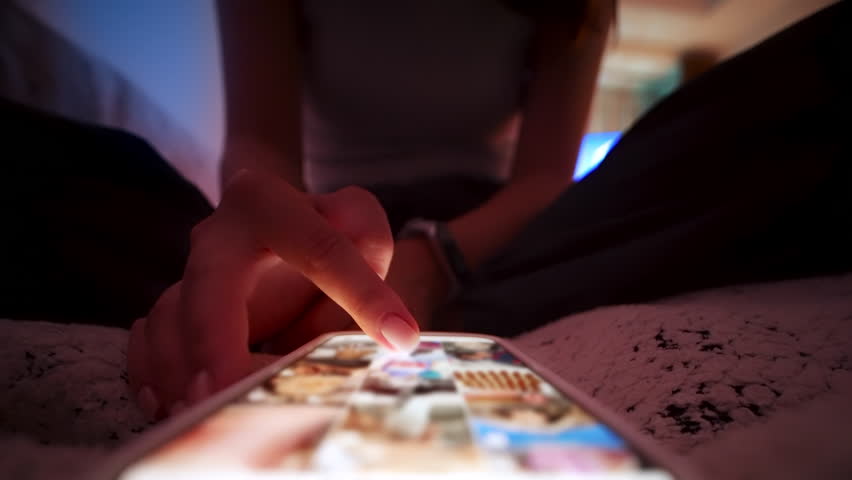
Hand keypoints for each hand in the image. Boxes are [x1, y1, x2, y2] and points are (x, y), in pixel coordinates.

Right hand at [127, 170, 419, 418]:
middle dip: (214, 344)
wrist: (272, 225)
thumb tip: (388, 327)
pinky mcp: (172, 309)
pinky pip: (148, 342)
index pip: (319, 248)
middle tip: (228, 392)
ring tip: (213, 415)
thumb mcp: (360, 228)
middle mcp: (215, 236)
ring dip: (187, 374)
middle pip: (209, 290)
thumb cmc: (323, 230)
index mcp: (268, 203)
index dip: (361, 293)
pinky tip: (171, 405)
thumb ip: (369, 257)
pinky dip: (154, 375)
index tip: (398, 338)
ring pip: (172, 322)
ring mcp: (186, 273)